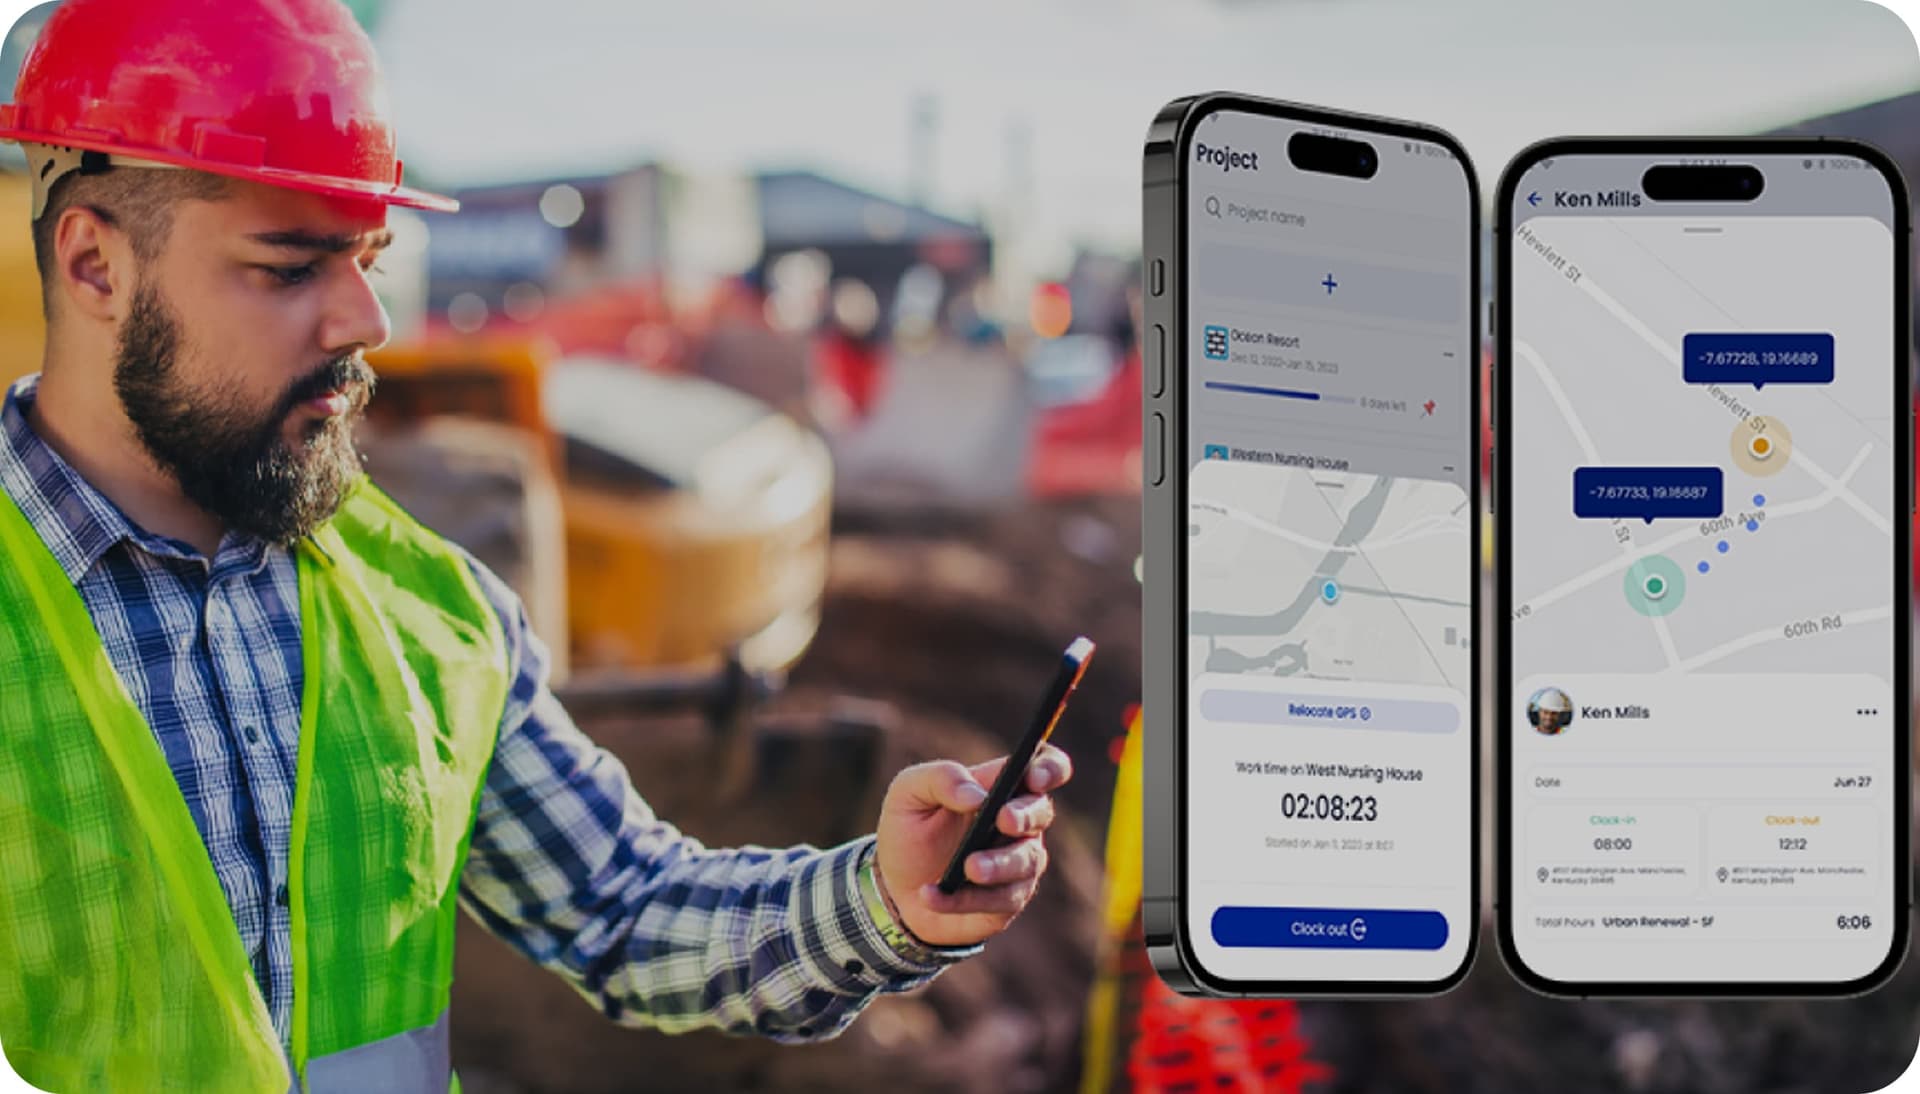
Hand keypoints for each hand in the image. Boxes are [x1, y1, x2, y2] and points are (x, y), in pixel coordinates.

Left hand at [872, 743, 1072, 947]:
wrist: (893, 888)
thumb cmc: (908, 831)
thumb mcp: (908, 793)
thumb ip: (941, 779)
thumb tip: (978, 795)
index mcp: (999, 786)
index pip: (1043, 766)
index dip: (1049, 768)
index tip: (1034, 777)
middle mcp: (1017, 823)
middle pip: (1041, 811)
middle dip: (1026, 815)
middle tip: (1003, 820)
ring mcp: (1017, 863)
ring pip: (1026, 861)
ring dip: (998, 864)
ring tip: (968, 868)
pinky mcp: (1007, 901)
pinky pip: (998, 900)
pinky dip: (962, 898)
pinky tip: (931, 894)